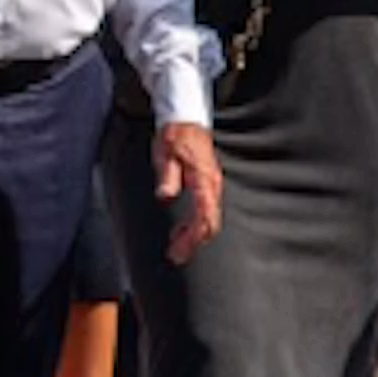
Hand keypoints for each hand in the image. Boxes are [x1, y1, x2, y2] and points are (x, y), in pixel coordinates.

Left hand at [154, 121, 224, 261]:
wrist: (186, 120)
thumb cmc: (175, 135)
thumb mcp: (165, 152)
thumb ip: (167, 174)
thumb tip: (166, 194)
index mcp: (203, 179)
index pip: (203, 214)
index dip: (193, 235)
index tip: (179, 248)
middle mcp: (212, 185)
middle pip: (210, 222)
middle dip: (193, 242)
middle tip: (175, 256)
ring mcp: (212, 186)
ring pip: (209, 219)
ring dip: (194, 236)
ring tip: (176, 249)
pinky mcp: (208, 186)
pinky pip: (206, 212)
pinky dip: (194, 226)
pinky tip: (180, 232)